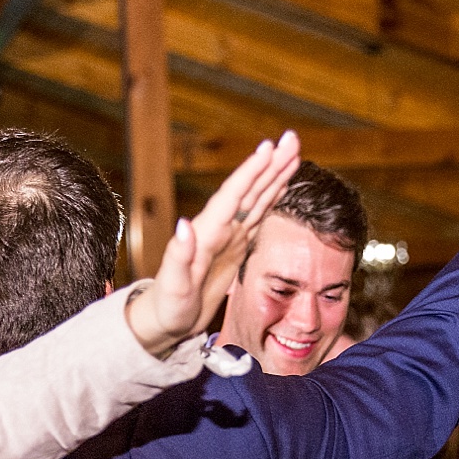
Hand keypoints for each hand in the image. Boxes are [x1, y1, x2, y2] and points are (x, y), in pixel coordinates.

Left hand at [125, 130, 302, 354]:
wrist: (165, 320)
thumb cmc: (167, 306)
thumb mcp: (172, 286)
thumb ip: (178, 256)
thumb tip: (184, 225)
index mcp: (205, 233)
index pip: (232, 196)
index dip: (250, 172)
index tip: (268, 149)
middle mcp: (217, 228)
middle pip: (248, 189)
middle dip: (270, 164)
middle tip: (291, 139)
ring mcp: (227, 236)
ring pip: (256, 198)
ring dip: (275, 175)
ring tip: (293, 152)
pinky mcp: (234, 247)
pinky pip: (258, 216)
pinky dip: (272, 199)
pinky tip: (282, 186)